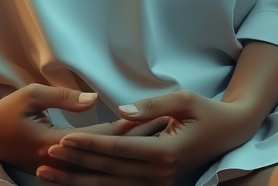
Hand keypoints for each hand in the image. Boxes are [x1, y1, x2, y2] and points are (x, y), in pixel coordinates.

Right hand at [0, 84, 167, 175]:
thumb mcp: (30, 95)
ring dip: (128, 151)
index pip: (101, 137)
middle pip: (107, 154)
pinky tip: (129, 154)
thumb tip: (94, 99)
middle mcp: (60, 164)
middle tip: (165, 127)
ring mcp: (59, 171)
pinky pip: (91, 169)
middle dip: (137, 140)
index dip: (128, 126)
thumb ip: (63, 98)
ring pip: (102, 164)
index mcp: (53, 145)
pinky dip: (111, 160)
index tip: (154, 117)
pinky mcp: (58, 171)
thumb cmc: (6, 111)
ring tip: (155, 137)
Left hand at [39, 90, 260, 185]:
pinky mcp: (158, 185)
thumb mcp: (183, 100)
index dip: (89, 146)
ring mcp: (160, 184)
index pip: (118, 151)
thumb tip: (120, 112)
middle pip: (109, 172)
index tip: (63, 140)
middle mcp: (161, 175)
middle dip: (76, 165)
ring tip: (51, 174)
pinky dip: (96, 185)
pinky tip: (75, 182)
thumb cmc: (207, 111)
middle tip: (46, 157)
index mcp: (166, 153)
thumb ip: (151, 107)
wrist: (230, 133)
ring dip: (79, 181)